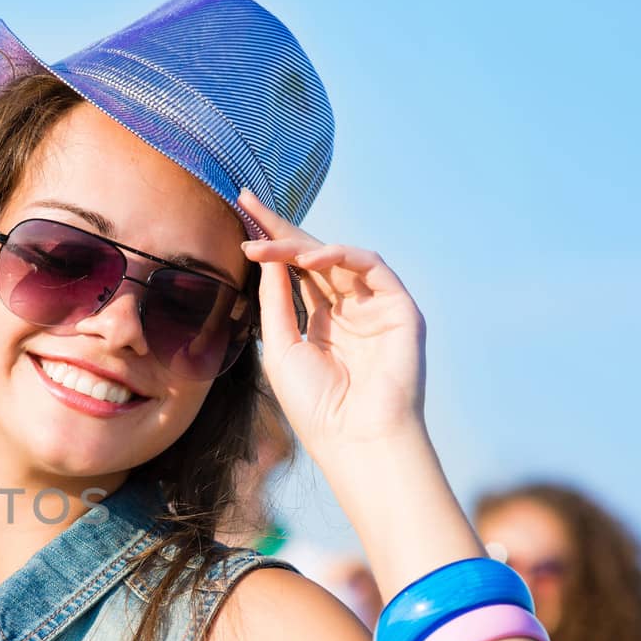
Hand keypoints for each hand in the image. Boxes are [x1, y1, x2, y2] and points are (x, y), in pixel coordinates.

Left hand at [237, 189, 426, 455]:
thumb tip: (266, 257)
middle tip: (246, 201)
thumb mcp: (282, 348)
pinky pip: (371, 266)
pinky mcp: (400, 308)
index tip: (240, 213)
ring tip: (267, 245)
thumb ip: (276, 302)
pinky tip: (309, 258)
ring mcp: (375, 306)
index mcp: (322, 322)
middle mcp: (349, 309)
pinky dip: (341, 255)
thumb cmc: (316, 406)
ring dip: (300, 245)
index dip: (270, 243)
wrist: (355, 439)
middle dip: (280, 227)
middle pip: (312, 255)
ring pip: (337, 257)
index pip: (293, 272)